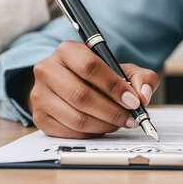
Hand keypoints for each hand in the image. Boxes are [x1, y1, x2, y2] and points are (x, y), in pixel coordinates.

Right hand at [29, 41, 158, 138]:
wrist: (77, 84)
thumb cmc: (102, 77)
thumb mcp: (125, 70)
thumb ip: (142, 78)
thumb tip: (143, 95)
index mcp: (67, 50)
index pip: (90, 67)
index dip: (114, 86)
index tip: (133, 101)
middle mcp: (47, 69)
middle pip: (81, 95)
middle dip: (112, 110)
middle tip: (131, 118)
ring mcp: (39, 94)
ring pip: (75, 117)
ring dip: (104, 124)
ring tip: (120, 123)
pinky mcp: (39, 116)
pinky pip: (68, 131)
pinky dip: (91, 133)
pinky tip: (103, 127)